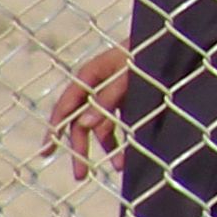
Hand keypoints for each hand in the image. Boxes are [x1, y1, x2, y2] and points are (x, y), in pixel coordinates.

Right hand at [45, 44, 132, 177]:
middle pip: (80, 121)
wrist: (169, 42)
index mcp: (88, 77)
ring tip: (117, 168)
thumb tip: (84, 126)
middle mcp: (95, 86)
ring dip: (105, 147)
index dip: (55, 129)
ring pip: (99, 126)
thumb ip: (107, 100)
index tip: (47, 151)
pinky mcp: (125, 100)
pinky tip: (125, 157)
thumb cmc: (145, 54)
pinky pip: (117, 124)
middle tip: (79, 175)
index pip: (65, 106)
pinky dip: (120, 139)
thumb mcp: (127, 77)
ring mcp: (110, 94)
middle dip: (80, 148)